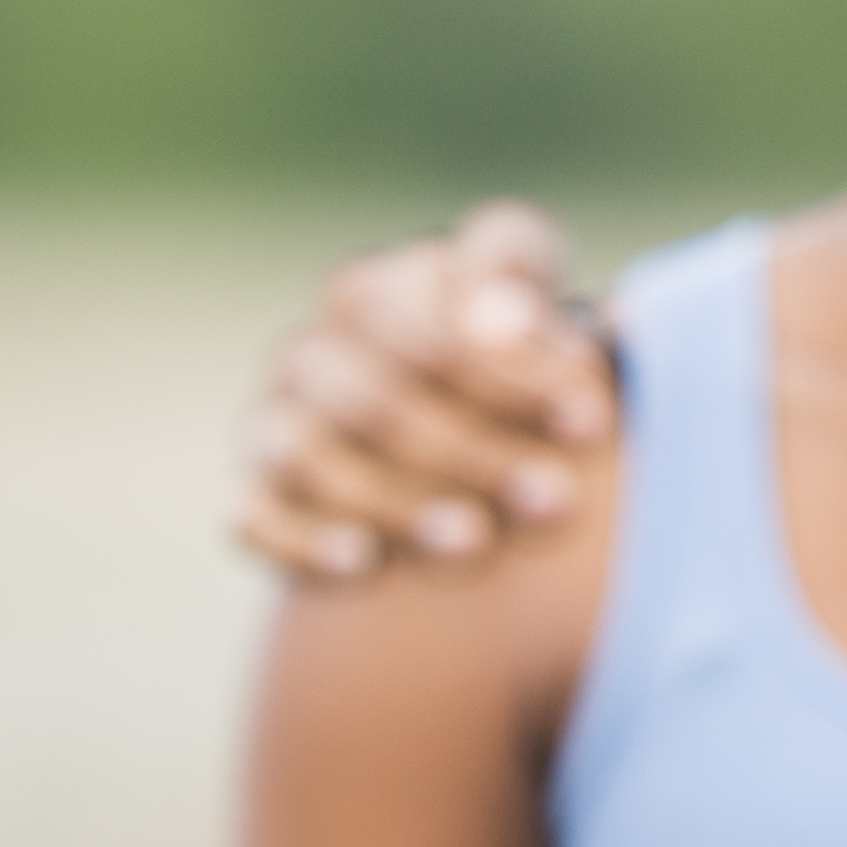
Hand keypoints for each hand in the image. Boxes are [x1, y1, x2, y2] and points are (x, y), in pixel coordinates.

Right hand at [231, 199, 612, 579]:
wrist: (454, 468)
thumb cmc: (518, 386)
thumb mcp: (546, 339)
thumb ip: (548, 312)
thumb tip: (545, 320)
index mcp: (395, 284)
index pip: (440, 315)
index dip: (514, 369)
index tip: (590, 422)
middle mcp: (324, 340)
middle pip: (381, 396)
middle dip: (473, 452)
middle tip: (556, 503)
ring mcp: (279, 414)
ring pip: (317, 457)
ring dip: (399, 502)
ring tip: (476, 543)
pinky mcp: (256, 491)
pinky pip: (256, 515)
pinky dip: (304, 539)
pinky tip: (363, 563)